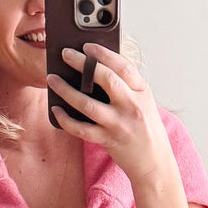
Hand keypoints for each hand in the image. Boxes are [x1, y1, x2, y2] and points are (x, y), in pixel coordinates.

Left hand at [48, 42, 176, 189]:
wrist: (154, 162)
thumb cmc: (146, 128)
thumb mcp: (144, 101)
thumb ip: (126, 86)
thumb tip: (95, 68)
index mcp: (142, 91)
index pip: (123, 66)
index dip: (103, 53)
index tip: (87, 45)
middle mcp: (132, 106)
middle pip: (105, 79)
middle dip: (82, 64)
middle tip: (65, 54)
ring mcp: (119, 124)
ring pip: (87, 104)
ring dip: (66, 90)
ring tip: (53, 79)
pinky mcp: (108, 140)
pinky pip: (81, 129)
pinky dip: (66, 119)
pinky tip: (56, 110)